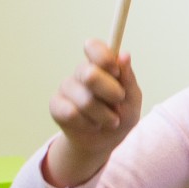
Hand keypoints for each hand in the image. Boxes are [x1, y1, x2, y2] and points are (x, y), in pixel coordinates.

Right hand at [45, 40, 139, 185]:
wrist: (106, 141)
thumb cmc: (121, 114)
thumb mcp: (133, 98)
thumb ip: (128, 78)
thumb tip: (124, 54)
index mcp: (100, 64)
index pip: (93, 46)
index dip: (103, 57)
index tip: (115, 71)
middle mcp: (81, 72)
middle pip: (90, 74)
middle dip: (110, 93)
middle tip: (119, 101)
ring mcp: (67, 88)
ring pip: (85, 100)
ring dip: (104, 116)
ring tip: (109, 120)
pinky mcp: (56, 105)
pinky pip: (71, 114)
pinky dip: (89, 124)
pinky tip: (92, 125)